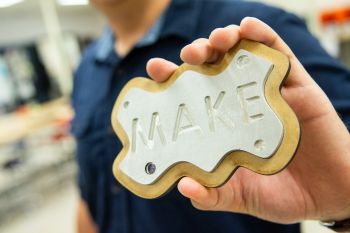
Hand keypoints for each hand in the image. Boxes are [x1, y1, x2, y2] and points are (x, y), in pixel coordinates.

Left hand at [146, 17, 349, 223]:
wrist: (328, 195)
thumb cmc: (282, 194)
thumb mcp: (241, 196)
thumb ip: (213, 195)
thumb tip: (185, 186)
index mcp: (223, 122)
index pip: (192, 93)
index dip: (172, 78)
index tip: (156, 69)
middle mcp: (241, 102)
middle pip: (213, 66)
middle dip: (198, 52)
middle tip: (190, 54)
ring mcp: (267, 91)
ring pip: (242, 53)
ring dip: (226, 38)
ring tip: (217, 39)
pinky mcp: (296, 86)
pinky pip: (279, 52)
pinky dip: (262, 35)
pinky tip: (248, 27)